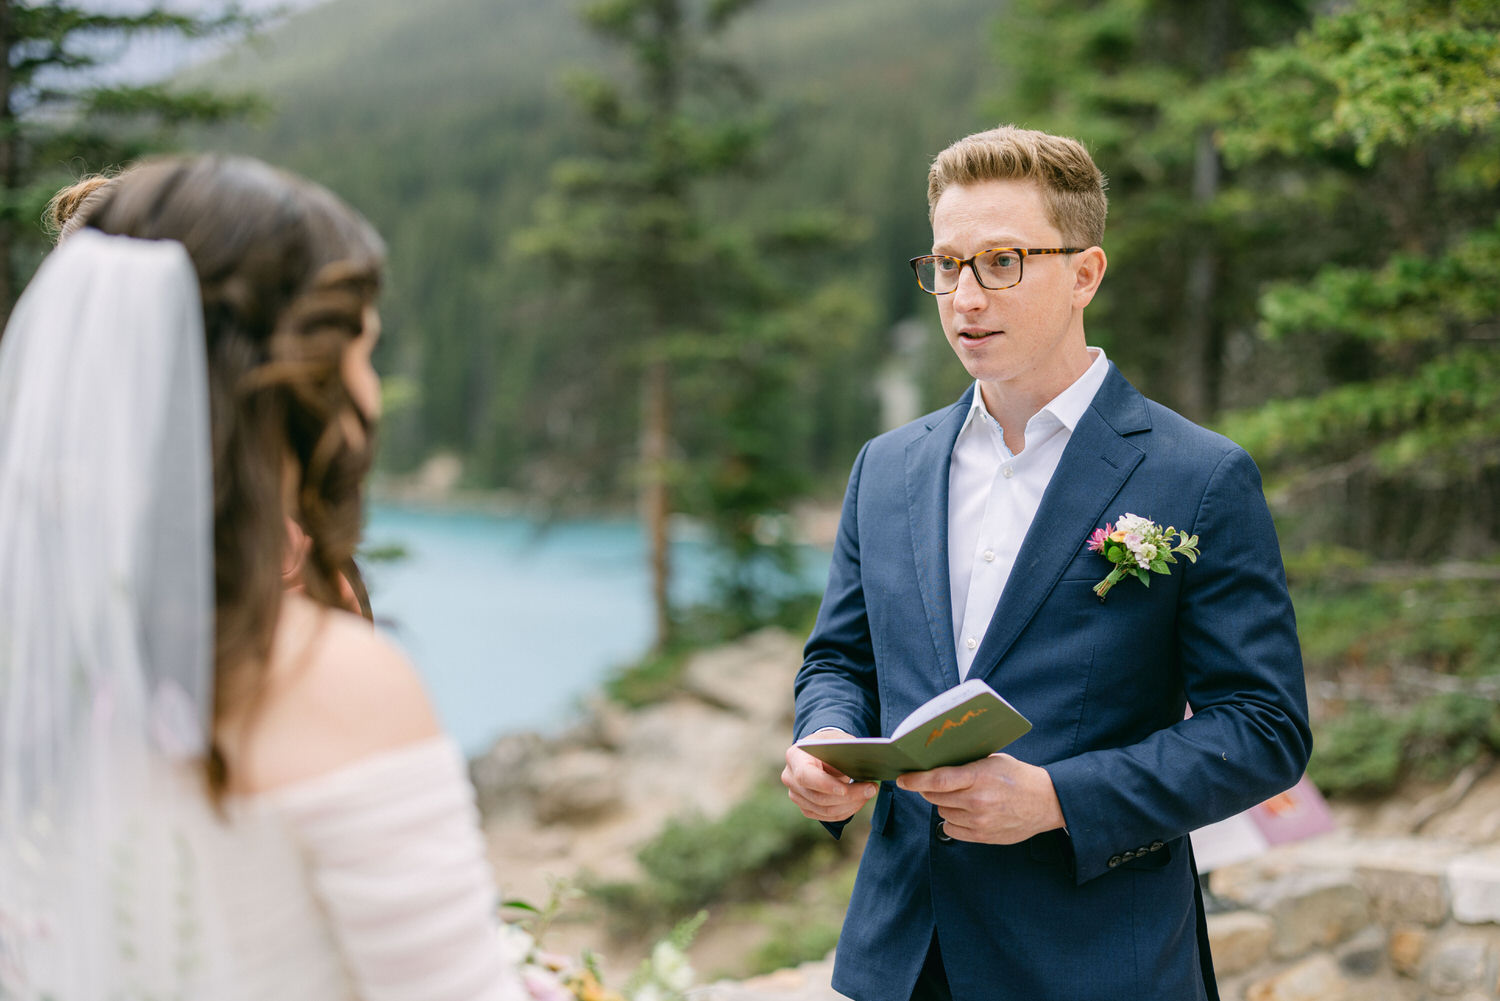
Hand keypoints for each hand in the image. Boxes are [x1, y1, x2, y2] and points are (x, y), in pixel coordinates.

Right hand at [782, 729, 877, 822]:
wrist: (821, 751)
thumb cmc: (831, 744)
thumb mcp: (839, 742)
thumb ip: (847, 754)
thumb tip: (863, 770)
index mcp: (795, 756)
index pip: (805, 776)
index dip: (825, 785)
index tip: (845, 789)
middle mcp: (789, 777)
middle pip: (818, 797)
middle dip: (848, 796)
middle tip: (871, 788)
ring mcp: (795, 795)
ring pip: (824, 810)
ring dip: (850, 805)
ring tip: (869, 793)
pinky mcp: (805, 807)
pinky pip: (826, 816)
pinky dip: (845, 811)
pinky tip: (859, 801)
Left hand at [897, 753, 1063, 843]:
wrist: (1047, 802)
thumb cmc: (1018, 776)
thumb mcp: (993, 761)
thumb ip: (966, 765)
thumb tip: (935, 765)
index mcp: (979, 777)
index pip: (938, 779)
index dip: (916, 780)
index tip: (902, 779)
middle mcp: (977, 801)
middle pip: (935, 796)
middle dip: (930, 789)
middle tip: (937, 783)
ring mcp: (979, 821)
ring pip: (942, 812)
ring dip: (945, 804)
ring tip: (963, 796)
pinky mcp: (983, 837)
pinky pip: (951, 829)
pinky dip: (952, 820)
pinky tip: (966, 812)